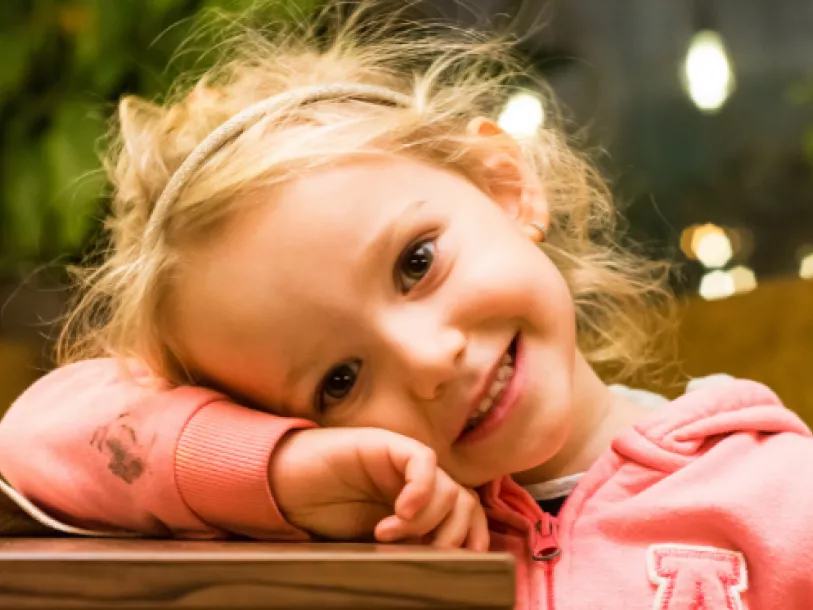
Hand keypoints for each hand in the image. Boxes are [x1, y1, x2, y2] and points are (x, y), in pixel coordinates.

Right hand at [268, 427, 488, 550]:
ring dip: (424, 520)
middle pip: (464, 504)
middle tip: (423, 555)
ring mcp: (404, 463)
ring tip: (386, 535)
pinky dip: (420, 489)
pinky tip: (400, 512)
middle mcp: (418, 483)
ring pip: (448, 488)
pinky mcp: (386, 444)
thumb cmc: (322, 518)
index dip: (471, 542)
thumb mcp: (371, 545)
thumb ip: (405, 550)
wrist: (283, 486)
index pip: (467, 517)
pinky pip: (422, 461)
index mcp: (420, 506)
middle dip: (452, 536)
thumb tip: (438, 581)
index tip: (455, 569)